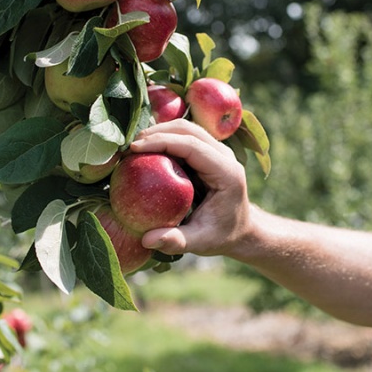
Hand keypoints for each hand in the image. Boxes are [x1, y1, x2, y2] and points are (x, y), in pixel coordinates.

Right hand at [130, 119, 250, 256]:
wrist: (242, 229)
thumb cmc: (222, 235)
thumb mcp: (202, 242)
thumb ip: (176, 241)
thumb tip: (147, 239)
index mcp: (226, 173)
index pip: (192, 145)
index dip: (162, 142)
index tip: (135, 148)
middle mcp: (224, 156)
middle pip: (188, 129)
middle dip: (157, 132)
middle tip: (129, 146)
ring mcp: (218, 151)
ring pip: (187, 128)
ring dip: (160, 132)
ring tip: (134, 146)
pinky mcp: (209, 152)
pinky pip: (185, 137)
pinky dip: (165, 138)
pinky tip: (146, 149)